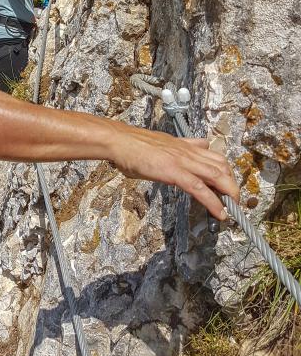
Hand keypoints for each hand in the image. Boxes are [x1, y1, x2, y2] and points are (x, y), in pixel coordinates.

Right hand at [109, 122, 238, 219]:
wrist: (120, 141)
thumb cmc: (134, 144)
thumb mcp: (163, 142)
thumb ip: (181, 146)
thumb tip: (197, 145)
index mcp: (185, 146)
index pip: (215, 156)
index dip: (227, 172)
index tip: (229, 186)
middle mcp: (188, 151)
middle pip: (222, 165)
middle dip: (233, 184)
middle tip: (234, 201)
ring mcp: (182, 160)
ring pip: (217, 175)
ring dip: (229, 194)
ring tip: (232, 208)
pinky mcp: (174, 171)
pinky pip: (199, 188)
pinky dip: (214, 202)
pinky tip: (220, 214)